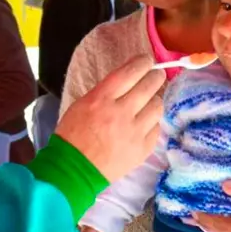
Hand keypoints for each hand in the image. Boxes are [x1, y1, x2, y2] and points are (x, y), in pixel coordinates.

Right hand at [55, 56, 164, 182]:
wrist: (74, 170)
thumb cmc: (72, 136)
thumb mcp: (81, 105)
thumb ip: (104, 93)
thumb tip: (127, 82)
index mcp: (101, 99)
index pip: (129, 73)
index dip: (142, 63)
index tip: (147, 61)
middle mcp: (121, 112)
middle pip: (149, 86)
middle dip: (156, 77)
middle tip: (156, 76)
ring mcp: (134, 132)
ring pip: (157, 106)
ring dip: (153, 101)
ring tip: (148, 104)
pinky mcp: (143, 149)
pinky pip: (156, 128)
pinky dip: (151, 124)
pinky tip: (143, 125)